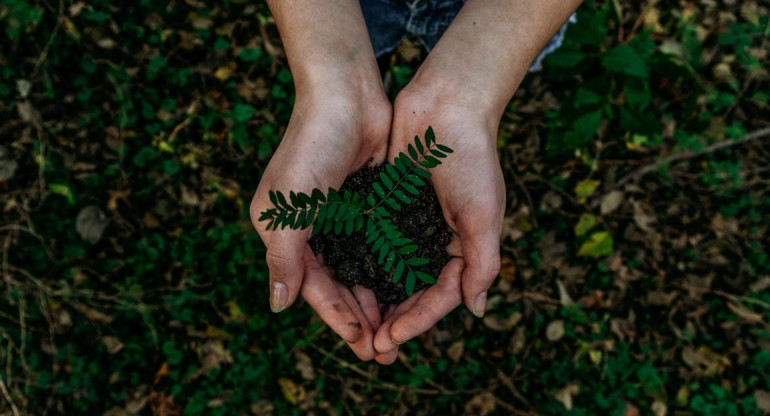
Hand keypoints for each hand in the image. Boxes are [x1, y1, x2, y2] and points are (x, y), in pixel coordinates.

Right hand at [250, 88, 391, 360]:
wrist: (346, 94)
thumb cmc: (311, 147)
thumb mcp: (289, 207)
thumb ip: (284, 258)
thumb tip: (278, 306)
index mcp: (284, 232)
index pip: (312, 287)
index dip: (336, 317)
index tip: (361, 344)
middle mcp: (311, 229)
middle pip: (338, 284)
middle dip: (360, 317)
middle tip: (384, 350)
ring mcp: (341, 217)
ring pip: (360, 270)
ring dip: (377, 299)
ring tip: (397, 329)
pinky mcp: (367, 203)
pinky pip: (379, 246)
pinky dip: (390, 269)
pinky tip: (407, 289)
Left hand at [372, 86, 504, 364]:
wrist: (446, 104)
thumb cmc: (471, 158)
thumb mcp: (483, 214)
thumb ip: (482, 263)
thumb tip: (476, 310)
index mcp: (463, 247)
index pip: (440, 296)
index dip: (417, 321)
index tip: (391, 338)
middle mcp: (436, 241)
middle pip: (412, 292)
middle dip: (393, 320)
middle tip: (370, 348)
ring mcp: (410, 225)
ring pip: (389, 274)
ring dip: (374, 301)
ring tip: (354, 327)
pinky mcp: (387, 206)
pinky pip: (372, 244)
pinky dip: (360, 265)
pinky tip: (342, 283)